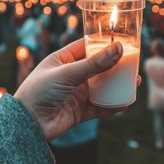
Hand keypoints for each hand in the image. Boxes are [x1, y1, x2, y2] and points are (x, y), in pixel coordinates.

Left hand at [14, 38, 139, 140]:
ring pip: (101, 87)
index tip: (122, 40)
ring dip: (117, 86)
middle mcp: (70, 75)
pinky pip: (99, 107)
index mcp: (62, 59)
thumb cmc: (40, 91)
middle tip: (133, 63)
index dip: (103, 43)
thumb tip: (119, 48)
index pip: (86, 46)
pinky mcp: (79, 111)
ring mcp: (75, 93)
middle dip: (116, 66)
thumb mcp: (68, 73)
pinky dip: (112, 106)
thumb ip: (94, 63)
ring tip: (134, 83)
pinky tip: (125, 103)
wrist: (28, 124)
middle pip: (98, 67)